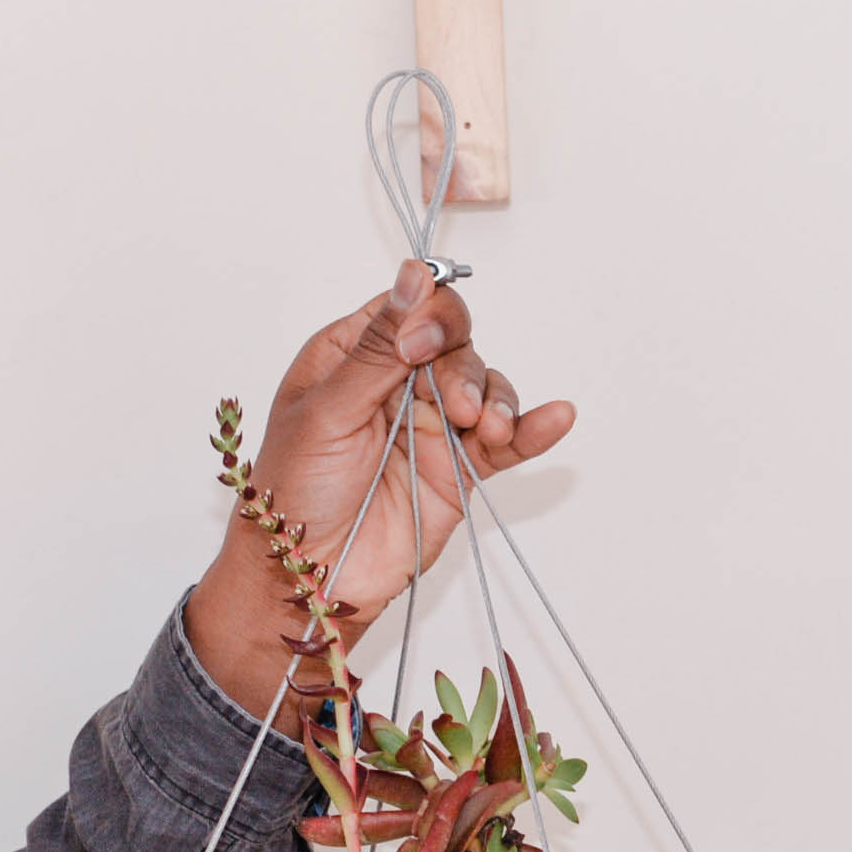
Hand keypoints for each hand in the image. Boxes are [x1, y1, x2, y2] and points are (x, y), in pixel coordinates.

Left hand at [181, 260, 575, 714]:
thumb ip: (379, 348)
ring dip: (493, 400)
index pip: (409, 308)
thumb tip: (414, 274)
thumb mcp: (327, 410)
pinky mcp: (459, 469)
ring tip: (481, 429)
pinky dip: (532, 428)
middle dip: (460, 366)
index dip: (426, 317)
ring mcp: (433, 425)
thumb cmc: (295, 493)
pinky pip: (506, 440)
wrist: (308, 577)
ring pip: (484, 387)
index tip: (420, 349)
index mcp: (354, 355)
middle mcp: (398, 382)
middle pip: (454, 342)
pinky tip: (556, 418)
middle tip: (452, 404)